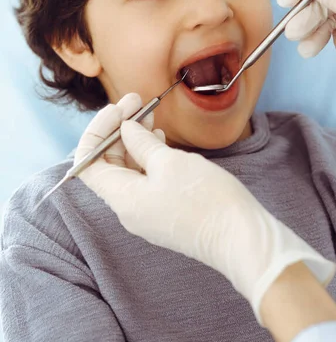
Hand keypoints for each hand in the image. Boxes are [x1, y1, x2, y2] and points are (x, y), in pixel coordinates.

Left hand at [75, 95, 335, 324]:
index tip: (120, 108)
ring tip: (151, 118)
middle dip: (119, 131)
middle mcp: (129, 209)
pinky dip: (150, 159)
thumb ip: (141, 144)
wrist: (241, 238)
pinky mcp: (166, 213)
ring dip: (135, 142)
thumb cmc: (207, 200)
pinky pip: (147, 182)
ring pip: (130, 171)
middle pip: (109, 165)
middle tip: (138, 103)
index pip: (88, 163)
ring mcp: (148, 213)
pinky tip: (163, 142)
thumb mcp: (170, 163)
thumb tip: (125, 130)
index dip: (98, 131)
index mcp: (122, 198)